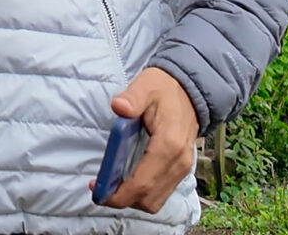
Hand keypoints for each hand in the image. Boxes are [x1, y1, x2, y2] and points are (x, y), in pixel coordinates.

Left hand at [90, 67, 198, 212]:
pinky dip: (142, 194)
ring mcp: (182, 168)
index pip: (143, 183)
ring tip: (110, 186)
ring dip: (132, 200)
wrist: (190, 90)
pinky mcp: (180, 170)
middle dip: (121, 199)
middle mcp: (179, 162)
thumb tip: (119, 106)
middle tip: (99, 188)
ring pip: (155, 201)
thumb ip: (132, 98)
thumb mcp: (145, 86)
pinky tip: (125, 181)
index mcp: (169, 145)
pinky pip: (161, 193)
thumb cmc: (164, 89)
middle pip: (148, 198)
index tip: (97, 189)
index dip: (118, 193)